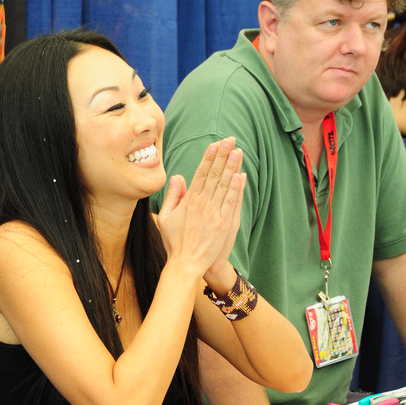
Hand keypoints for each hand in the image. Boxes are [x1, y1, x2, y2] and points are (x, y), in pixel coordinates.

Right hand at [157, 138, 244, 278]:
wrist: (186, 264)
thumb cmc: (174, 242)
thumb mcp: (165, 217)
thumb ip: (173, 196)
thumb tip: (177, 177)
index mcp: (188, 201)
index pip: (200, 173)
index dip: (208, 157)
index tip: (215, 144)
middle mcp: (202, 204)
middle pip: (214, 175)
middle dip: (222, 156)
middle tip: (230, 139)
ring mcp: (214, 214)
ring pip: (224, 185)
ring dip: (231, 167)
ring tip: (238, 151)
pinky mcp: (224, 224)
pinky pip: (232, 202)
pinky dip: (236, 188)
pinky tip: (240, 175)